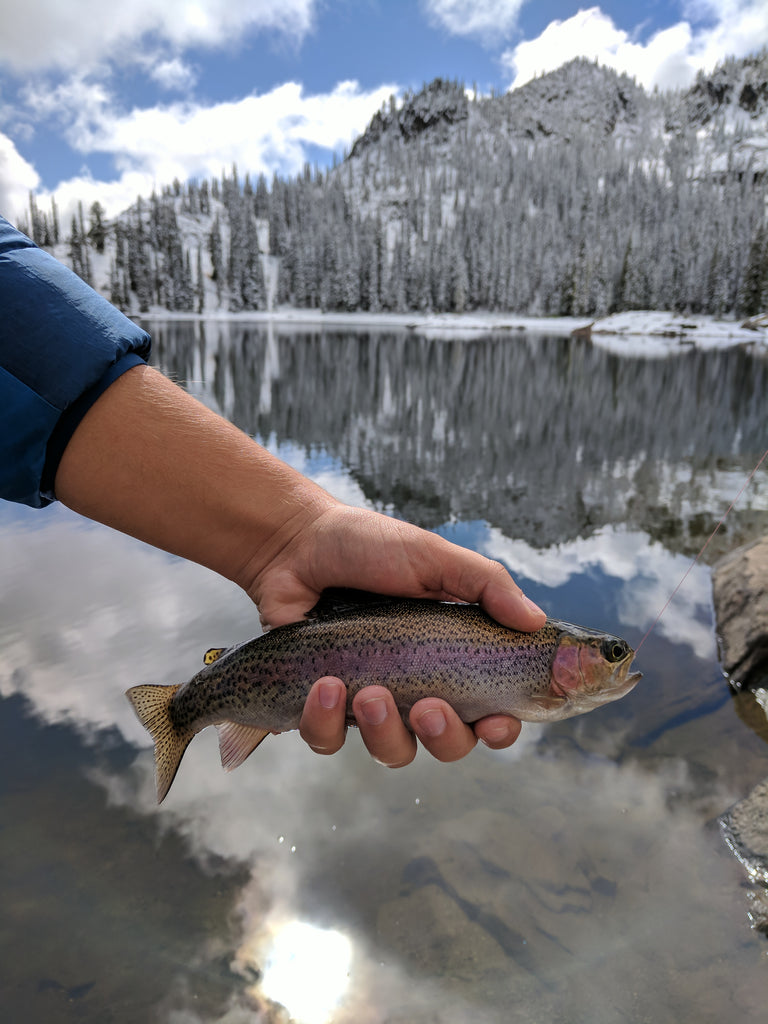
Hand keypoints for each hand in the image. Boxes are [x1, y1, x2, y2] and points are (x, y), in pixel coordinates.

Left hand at [54, 366, 541, 765]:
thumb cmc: (370, 547)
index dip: (499, 730)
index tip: (495, 723)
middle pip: (447, 745)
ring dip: (383, 732)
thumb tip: (535, 621)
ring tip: (366, 692)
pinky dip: (325, 722)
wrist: (296, 542)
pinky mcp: (319, 706)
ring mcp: (367, 702)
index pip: (489, 712)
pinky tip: (323, 686)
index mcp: (450, 659)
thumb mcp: (433, 557)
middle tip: (426, 707)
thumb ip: (485, 585)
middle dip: (443, 736)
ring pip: (390, 752)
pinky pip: (328, 740)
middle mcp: (414, 689)